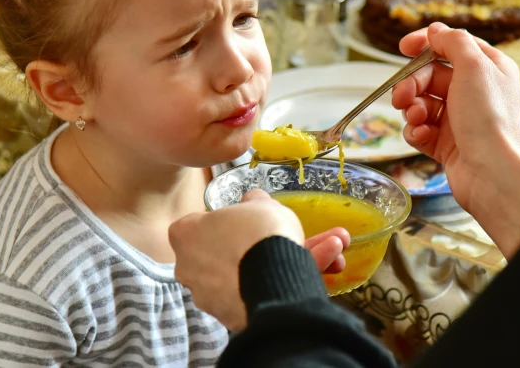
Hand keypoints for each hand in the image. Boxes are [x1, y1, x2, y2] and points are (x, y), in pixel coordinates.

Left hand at [169, 190, 348, 330]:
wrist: (273, 277)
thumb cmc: (258, 232)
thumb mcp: (262, 204)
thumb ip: (255, 202)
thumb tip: (253, 201)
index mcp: (185, 235)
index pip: (198, 224)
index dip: (227, 220)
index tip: (250, 219)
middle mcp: (190, 268)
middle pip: (232, 252)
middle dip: (271, 242)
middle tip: (298, 232)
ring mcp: (210, 296)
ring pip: (254, 272)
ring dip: (293, 258)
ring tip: (334, 247)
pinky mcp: (233, 318)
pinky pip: (262, 291)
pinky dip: (291, 278)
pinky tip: (329, 262)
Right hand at [392, 23, 519, 256]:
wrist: (492, 173)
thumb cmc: (489, 119)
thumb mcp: (475, 67)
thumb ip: (453, 42)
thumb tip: (436, 30)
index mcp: (487, 69)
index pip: (451, 46)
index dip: (426, 44)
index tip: (403, 47)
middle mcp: (474, 92)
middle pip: (429, 76)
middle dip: (411, 84)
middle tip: (402, 95)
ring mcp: (458, 119)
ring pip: (420, 102)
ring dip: (411, 108)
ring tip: (417, 119)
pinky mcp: (445, 143)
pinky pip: (419, 129)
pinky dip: (415, 130)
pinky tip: (420, 135)